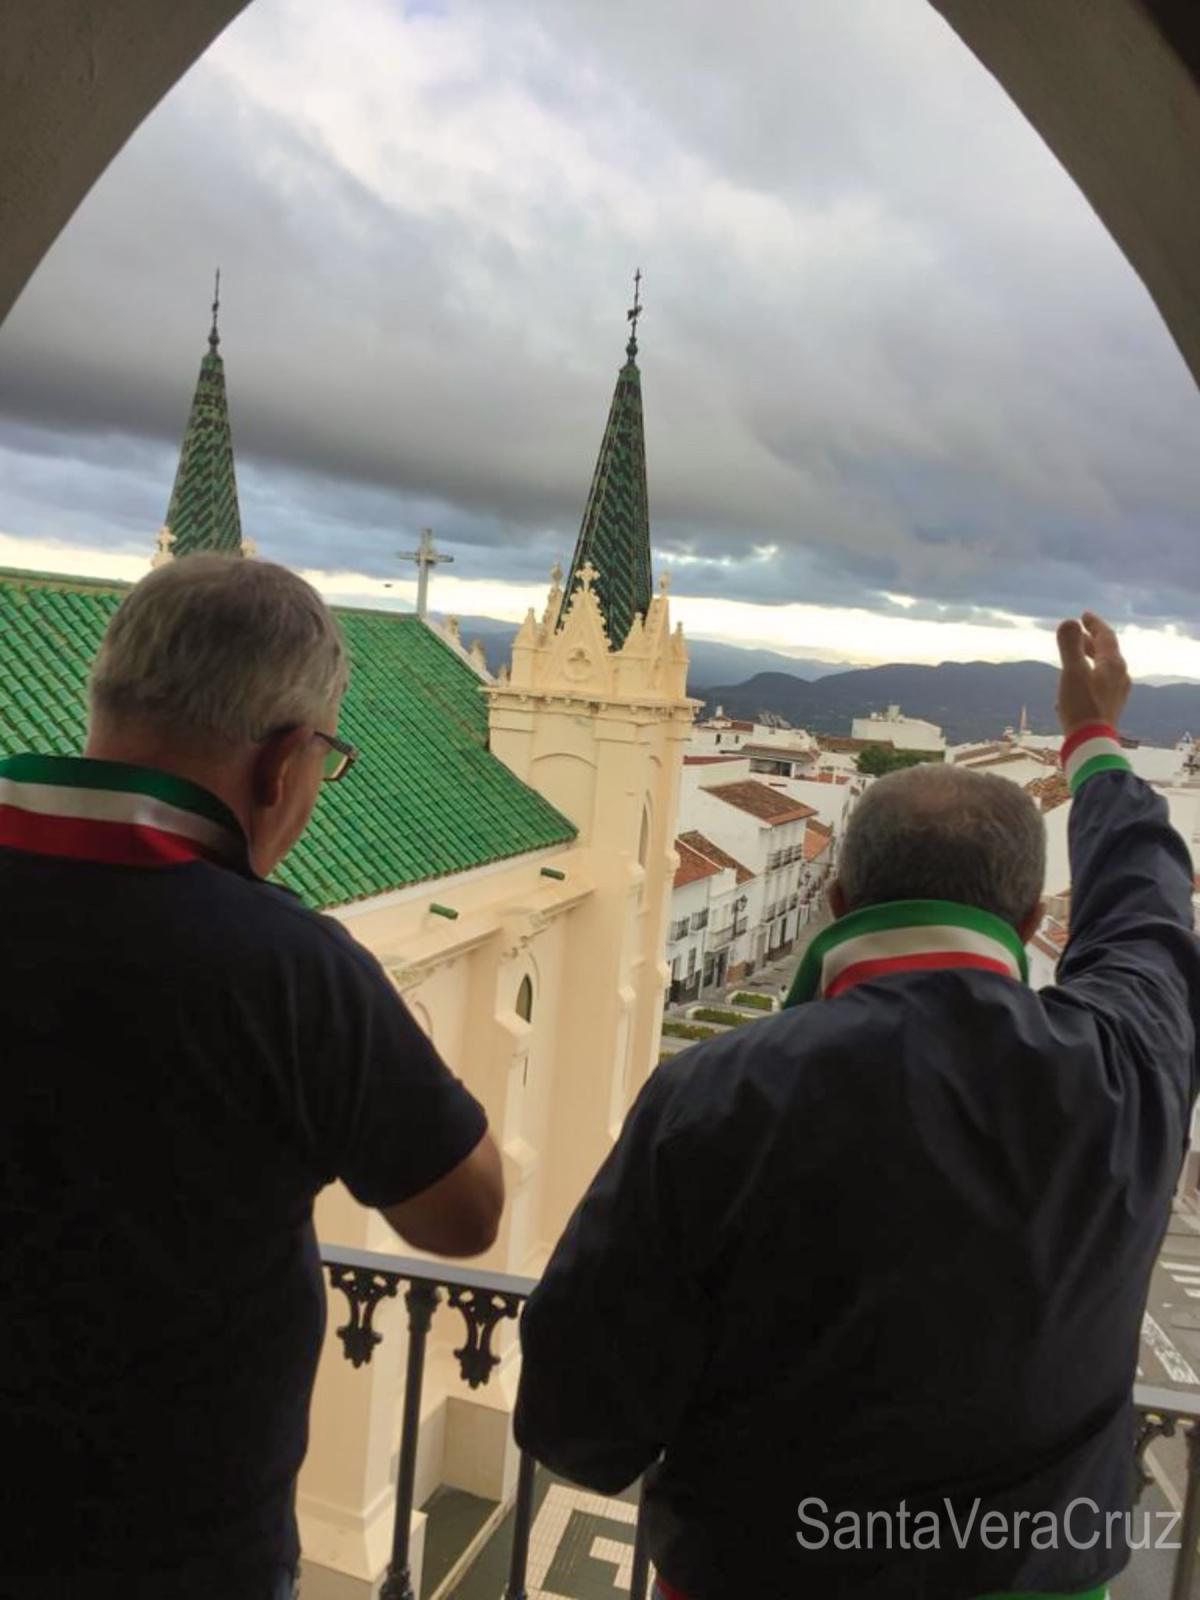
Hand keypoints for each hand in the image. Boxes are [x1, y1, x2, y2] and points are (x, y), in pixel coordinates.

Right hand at [1055, 611, 1130, 735]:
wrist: (1092, 743)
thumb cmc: (1081, 706)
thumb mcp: (1072, 673)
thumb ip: (1070, 646)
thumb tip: (1068, 621)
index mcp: (1112, 664)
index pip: (1106, 637)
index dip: (1094, 624)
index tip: (1084, 615)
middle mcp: (1119, 676)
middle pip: (1106, 652)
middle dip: (1091, 641)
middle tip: (1079, 632)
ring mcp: (1116, 693)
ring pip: (1103, 669)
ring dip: (1090, 659)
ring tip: (1076, 657)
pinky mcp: (1110, 708)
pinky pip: (1100, 684)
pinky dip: (1089, 676)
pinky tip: (1076, 686)